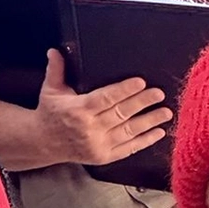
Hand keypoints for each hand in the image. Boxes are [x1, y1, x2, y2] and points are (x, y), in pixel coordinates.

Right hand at [32, 49, 170, 166]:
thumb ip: (56, 69)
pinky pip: (129, 149)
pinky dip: (145, 141)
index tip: (141, 82)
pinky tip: (158, 132)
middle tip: (159, 94)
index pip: (106, 98)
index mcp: (78, 109)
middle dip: (142, 103)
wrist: (43, 143)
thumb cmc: (50, 113)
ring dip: (150, 121)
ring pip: (129, 131)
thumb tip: (55, 50)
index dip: (124, 90)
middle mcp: (89, 128)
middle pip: (121, 113)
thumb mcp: (51, 90)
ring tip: (166, 112)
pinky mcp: (104, 157)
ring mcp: (98, 145)